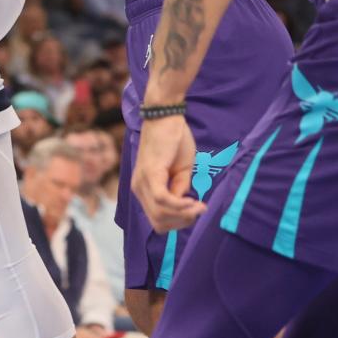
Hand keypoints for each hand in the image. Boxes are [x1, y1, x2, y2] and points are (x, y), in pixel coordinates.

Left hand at [131, 114, 205, 231]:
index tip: (196, 212)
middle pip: (159, 223)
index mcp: (143, 189)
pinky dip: (180, 206)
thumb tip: (181, 208)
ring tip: (199, 205)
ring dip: (183, 215)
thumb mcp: (181, 172)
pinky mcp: (149, 173)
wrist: (166, 114)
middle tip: (199, 209)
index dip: (179, 222)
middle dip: (182, 222)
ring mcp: (142, 181)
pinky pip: (163, 200)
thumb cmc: (175, 140)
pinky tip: (194, 202)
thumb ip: (179, 190)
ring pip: (160, 215)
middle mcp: (138, 188)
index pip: (158, 220)